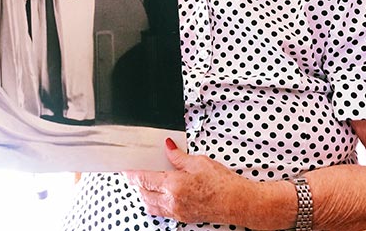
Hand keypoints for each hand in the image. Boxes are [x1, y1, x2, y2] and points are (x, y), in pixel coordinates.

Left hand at [125, 138, 250, 224]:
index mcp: (174, 185)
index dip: (132, 174)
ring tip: (145, 182)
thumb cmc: (222, 183)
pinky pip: (161, 212)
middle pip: (143, 193)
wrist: (238, 202)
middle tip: (134, 173)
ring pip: (150, 205)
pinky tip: (159, 194)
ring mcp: (177, 212)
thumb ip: (178, 156)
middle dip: (136, 184)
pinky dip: (154, 203)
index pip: (144, 179)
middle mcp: (172, 201)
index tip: (126, 168)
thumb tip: (167, 147)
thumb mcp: (198, 162)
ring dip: (144, 194)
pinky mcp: (183, 217)